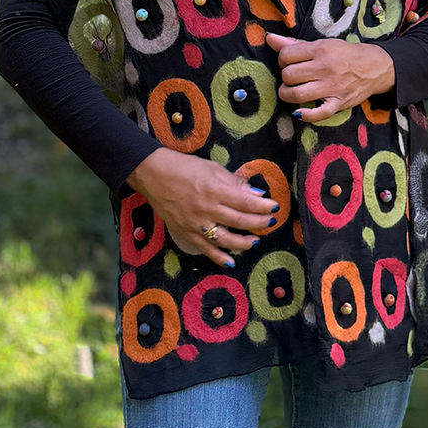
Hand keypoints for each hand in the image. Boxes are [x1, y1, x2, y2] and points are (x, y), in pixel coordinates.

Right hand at [125, 148, 278, 267]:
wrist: (152, 174)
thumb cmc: (184, 167)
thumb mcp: (211, 168)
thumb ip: (233, 182)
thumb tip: (255, 194)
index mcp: (214, 189)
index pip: (245, 202)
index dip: (262, 207)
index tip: (274, 207)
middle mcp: (207, 209)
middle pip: (240, 221)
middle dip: (259, 224)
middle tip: (271, 223)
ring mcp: (196, 224)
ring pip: (226, 239)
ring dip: (244, 243)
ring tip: (255, 241)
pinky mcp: (185, 233)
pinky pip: (205, 249)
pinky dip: (219, 257)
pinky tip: (232, 260)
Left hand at [265, 33, 394, 122]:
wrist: (374, 66)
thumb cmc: (344, 54)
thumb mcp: (321, 44)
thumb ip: (294, 44)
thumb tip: (270, 38)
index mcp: (320, 50)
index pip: (286, 55)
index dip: (282, 59)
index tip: (288, 62)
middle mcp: (325, 68)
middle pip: (288, 75)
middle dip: (285, 77)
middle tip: (292, 77)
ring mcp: (332, 87)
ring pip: (297, 94)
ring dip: (288, 94)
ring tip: (292, 91)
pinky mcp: (339, 103)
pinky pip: (319, 113)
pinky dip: (306, 115)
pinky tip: (299, 112)